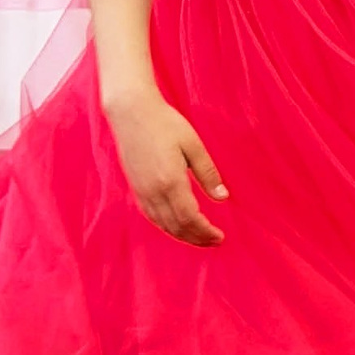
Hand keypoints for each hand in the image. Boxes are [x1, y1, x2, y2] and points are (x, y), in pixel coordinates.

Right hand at [105, 87, 227, 245]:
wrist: (131, 112)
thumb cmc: (166, 124)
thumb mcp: (194, 145)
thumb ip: (208, 174)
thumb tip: (223, 198)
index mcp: (170, 182)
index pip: (190, 218)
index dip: (205, 232)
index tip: (220, 237)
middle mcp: (153, 191)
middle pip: (176, 226)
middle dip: (196, 238)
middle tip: (215, 241)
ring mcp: (141, 191)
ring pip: (162, 224)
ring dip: (182, 235)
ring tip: (200, 238)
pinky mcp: (135, 187)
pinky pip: (151, 216)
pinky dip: (167, 226)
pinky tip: (177, 226)